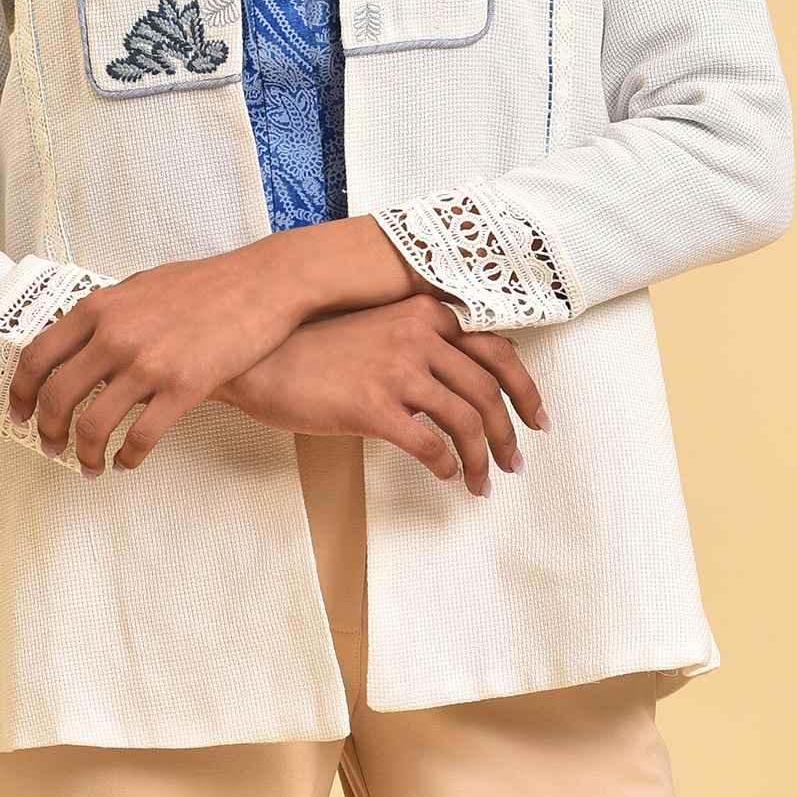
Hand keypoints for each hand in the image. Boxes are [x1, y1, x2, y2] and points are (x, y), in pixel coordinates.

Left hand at [5, 248, 305, 473]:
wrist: (260, 284)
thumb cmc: (204, 283)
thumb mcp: (141, 284)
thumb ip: (108, 312)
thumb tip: (81, 338)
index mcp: (98, 308)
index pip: (38, 357)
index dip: (21, 393)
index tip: (21, 414)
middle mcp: (115, 336)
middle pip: (58, 398)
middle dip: (48, 432)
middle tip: (51, 449)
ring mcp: (148, 363)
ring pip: (94, 425)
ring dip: (85, 454)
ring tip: (89, 467)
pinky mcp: (182, 388)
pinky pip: (141, 437)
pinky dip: (128, 457)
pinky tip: (128, 462)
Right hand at [215, 294, 550, 495]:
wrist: (261, 360)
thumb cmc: (315, 348)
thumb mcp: (377, 329)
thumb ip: (421, 344)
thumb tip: (464, 385)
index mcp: (424, 313)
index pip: (497, 350)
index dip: (525, 389)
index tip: (536, 418)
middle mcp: (418, 335)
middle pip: (489, 389)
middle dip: (509, 432)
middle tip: (516, 461)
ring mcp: (397, 370)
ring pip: (466, 420)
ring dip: (483, 458)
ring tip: (483, 483)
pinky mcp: (372, 406)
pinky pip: (429, 443)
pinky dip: (446, 465)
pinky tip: (446, 475)